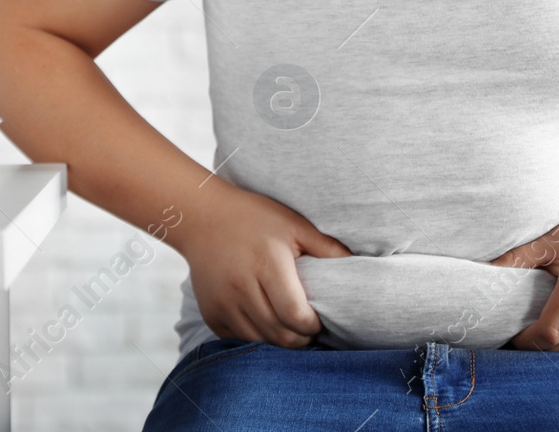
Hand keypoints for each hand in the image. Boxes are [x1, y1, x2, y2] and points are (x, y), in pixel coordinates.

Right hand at [174, 184, 351, 347]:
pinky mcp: (210, 313)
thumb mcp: (293, 224)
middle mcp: (241, 286)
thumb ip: (326, 248)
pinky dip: (256, 336)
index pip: (296, 316)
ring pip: (260, 341)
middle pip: (280, 335)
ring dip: (279, 340)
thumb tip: (357, 268)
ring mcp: (223, 302)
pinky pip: (239, 339)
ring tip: (289, 325)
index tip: (320, 318)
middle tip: (308, 327)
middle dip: (301, 338)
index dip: (314, 325)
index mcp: (267, 264)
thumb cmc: (254, 218)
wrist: (201, 217)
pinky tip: (264, 320)